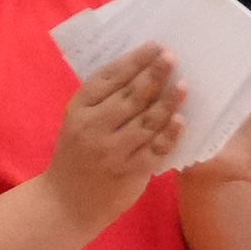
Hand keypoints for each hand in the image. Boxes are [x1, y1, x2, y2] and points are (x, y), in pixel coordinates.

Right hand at [43, 46, 182, 240]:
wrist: (66, 203)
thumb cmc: (77, 155)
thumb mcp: (78, 122)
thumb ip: (103, 101)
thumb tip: (142, 71)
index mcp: (79, 109)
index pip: (109, 78)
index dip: (134, 61)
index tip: (155, 46)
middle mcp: (93, 128)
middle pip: (131, 96)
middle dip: (154, 74)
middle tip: (172, 57)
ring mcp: (112, 151)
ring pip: (147, 121)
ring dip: (168, 101)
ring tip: (184, 85)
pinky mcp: (129, 172)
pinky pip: (155, 149)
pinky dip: (170, 134)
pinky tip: (182, 120)